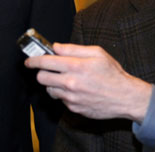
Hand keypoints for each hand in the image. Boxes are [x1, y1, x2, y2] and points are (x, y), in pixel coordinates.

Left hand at [25, 43, 151, 122]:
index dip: (33, 60)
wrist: (126, 97)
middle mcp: (71, 83)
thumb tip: (55, 47)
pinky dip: (64, 94)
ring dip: (52, 84)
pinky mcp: (74, 108)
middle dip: (41, 72)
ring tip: (65, 80)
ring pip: (49, 90)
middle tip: (48, 69)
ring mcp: (71, 97)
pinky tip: (75, 90)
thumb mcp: (97, 53)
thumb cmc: (112, 73)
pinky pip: (61, 99)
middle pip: (41, 78)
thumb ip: (73, 49)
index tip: (29, 61)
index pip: (45, 62)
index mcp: (76, 66)